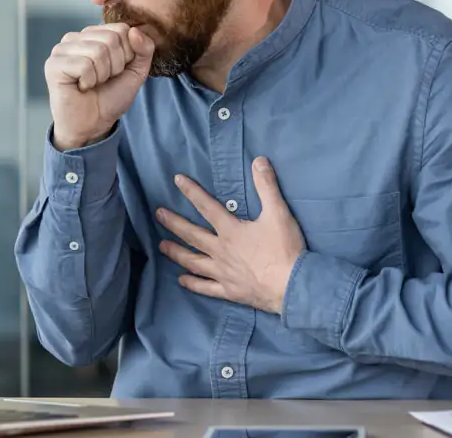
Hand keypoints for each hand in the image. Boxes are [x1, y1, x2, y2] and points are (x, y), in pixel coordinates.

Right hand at [45, 23, 154, 150]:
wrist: (93, 125)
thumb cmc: (110, 98)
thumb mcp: (136, 72)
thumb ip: (143, 49)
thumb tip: (135, 30)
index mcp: (93, 34)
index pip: (122, 29)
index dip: (127, 55)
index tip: (116, 71)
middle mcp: (75, 37)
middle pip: (111, 39)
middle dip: (116, 66)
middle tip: (103, 80)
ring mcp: (62, 49)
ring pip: (98, 51)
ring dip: (102, 75)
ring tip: (92, 83)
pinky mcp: (53, 64)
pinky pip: (84, 65)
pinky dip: (89, 81)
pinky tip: (81, 87)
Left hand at [156, 157, 305, 313]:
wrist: (292, 286)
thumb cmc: (285, 250)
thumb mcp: (279, 213)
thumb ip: (267, 186)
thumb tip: (259, 160)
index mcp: (231, 231)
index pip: (207, 207)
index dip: (191, 192)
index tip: (177, 180)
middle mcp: (221, 251)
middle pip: (192, 235)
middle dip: (174, 223)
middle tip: (158, 214)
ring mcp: (222, 273)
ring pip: (193, 261)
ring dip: (176, 252)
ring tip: (161, 246)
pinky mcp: (229, 291)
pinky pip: (205, 287)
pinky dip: (192, 283)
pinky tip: (181, 280)